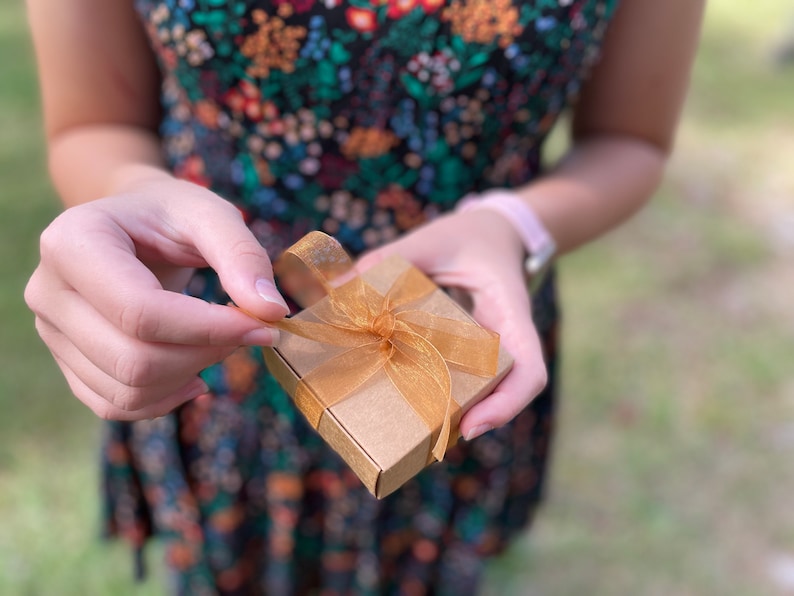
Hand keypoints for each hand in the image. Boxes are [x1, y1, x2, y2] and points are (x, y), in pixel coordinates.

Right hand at [25, 175, 288, 419]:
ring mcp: (51, 332)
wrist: (131, 224)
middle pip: (133, 359)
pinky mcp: (67, 362)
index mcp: (72, 243)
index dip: (209, 329)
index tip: (265, 325)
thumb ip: (242, 257)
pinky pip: (115, 404)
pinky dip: (165, 399)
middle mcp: (47, 291)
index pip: (140, 312)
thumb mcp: (211, 214)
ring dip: (190, 375)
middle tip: (249, 331)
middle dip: (205, 353)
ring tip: (221, 342)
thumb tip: (271, 311)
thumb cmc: (170, 214)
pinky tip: (194, 372)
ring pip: (126, 390)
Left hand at [355, 208, 548, 440]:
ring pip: (485, 393)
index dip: (506, 405)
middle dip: (473, 419)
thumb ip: (391, 257)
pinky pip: (462, 378)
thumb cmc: (468, 236)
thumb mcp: (434, 239)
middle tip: (430, 438)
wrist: (494, 233)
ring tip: (411, 430)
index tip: (471, 425)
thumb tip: (340, 285)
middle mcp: (507, 340)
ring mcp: (492, 349)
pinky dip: (438, 392)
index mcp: (511, 313)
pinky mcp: (473, 350)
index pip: (529, 370)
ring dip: (454, 413)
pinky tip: (402, 395)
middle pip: (504, 394)